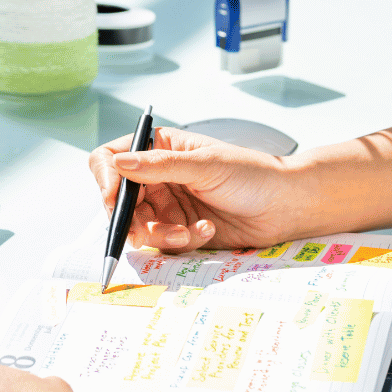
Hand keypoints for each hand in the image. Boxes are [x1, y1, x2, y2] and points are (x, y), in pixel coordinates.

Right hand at [88, 126, 303, 252]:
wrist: (285, 206)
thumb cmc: (251, 174)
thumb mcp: (205, 165)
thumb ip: (160, 166)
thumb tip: (119, 163)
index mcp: (160, 148)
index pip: (111, 160)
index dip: (107, 179)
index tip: (114, 197)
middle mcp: (157, 177)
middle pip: (119, 202)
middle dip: (135, 219)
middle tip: (158, 228)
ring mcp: (167, 205)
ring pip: (138, 227)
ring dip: (161, 234)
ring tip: (189, 233)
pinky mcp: (180, 230)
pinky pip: (162, 243)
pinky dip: (181, 241)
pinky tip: (207, 231)